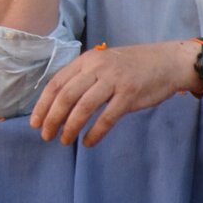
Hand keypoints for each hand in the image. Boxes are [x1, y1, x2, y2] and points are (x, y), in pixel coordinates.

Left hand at [30, 40, 195, 146]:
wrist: (167, 61)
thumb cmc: (132, 66)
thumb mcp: (103, 63)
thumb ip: (84, 78)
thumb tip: (60, 103)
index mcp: (87, 60)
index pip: (56, 83)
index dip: (43, 105)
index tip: (35, 123)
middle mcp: (97, 68)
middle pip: (66, 96)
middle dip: (52, 118)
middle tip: (46, 136)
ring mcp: (114, 80)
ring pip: (83, 107)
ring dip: (70, 127)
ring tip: (64, 141)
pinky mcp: (130, 94)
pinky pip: (107, 117)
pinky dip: (95, 133)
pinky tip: (88, 143)